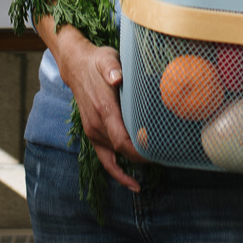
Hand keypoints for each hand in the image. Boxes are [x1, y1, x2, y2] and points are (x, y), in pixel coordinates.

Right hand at [51, 27, 143, 190]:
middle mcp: (97, 125)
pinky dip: (118, 173)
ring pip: (114, 157)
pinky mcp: (93, 134)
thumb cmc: (97, 61)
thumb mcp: (106, 59)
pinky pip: (105, 160)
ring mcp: (93, 131)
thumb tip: (117, 77)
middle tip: (166, 156)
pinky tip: (132, 183)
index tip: (156, 151)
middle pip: (121, 150)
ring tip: (156, 164)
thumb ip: (112, 68)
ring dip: (133, 163)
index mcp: (103, 109)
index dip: (138, 149)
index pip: (121, 139)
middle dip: (142, 156)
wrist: (76, 66)